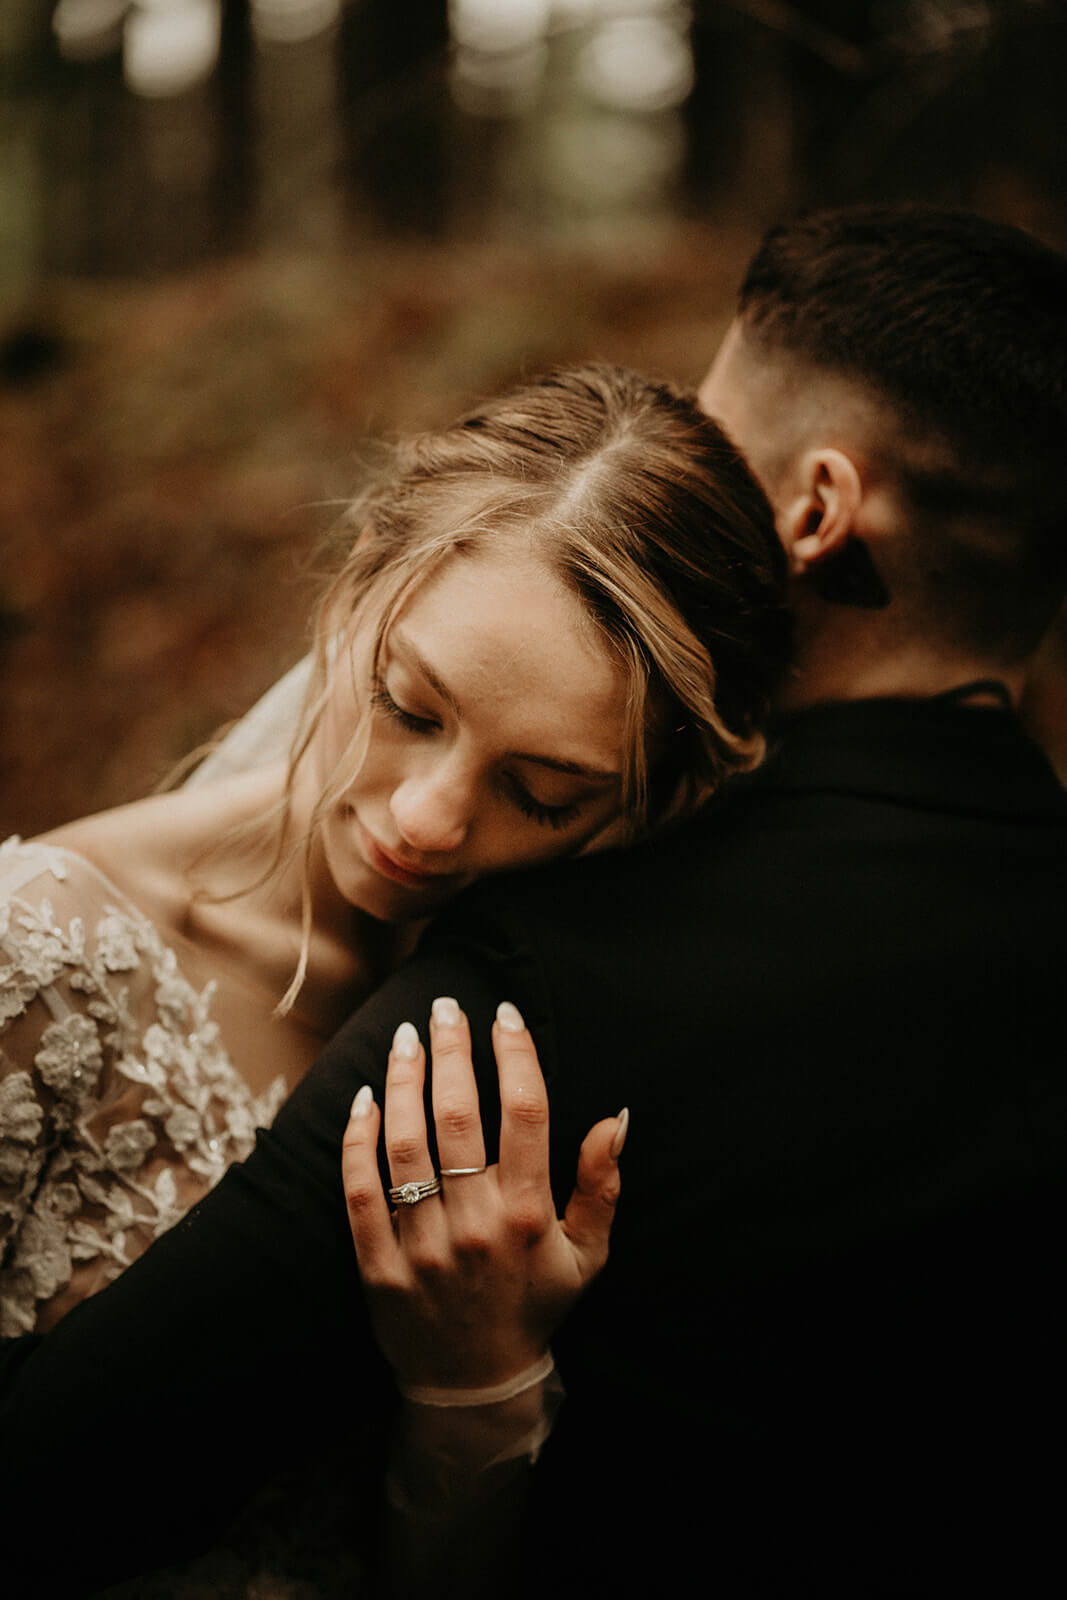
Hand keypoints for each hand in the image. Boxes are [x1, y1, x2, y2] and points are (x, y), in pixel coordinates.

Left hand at [341, 997, 626, 1393]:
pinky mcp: (377, 1267)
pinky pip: (361, 1191)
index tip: (505, 1013)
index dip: (515, 1054)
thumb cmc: (535, 1306)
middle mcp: (476, 1224)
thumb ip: (602, 1184)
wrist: (474, 1386)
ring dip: (404, 1081)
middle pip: (460, 1115)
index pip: (526, 1113)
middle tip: (445, 1005)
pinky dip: (357, 1140)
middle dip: (452, 1049)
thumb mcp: (588, 1255)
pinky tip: (364, 1097)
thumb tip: (617, 1115)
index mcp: (530, 1215)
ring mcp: (424, 1246)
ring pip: (407, 1144)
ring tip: (407, 1037)